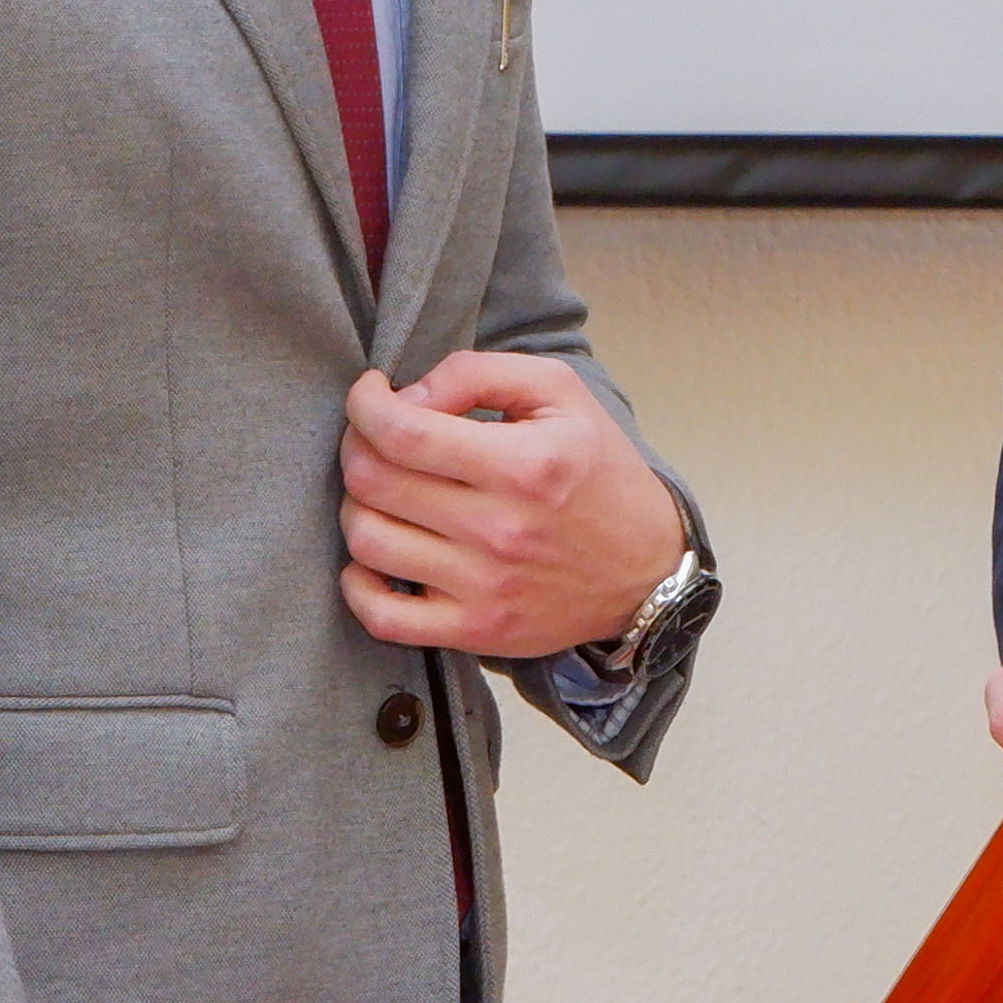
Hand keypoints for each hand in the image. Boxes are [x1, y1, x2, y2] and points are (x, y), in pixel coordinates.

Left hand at [338, 350, 685, 656]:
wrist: (646, 569)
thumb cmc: (598, 473)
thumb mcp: (561, 394)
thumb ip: (479, 373)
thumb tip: (408, 395)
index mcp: (522, 464)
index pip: (403, 431)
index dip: (365, 404)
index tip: (370, 394)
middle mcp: (500, 529)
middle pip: (373, 481)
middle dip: (356, 446)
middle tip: (373, 436)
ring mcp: (484, 587)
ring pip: (367, 540)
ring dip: (356, 504)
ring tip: (382, 491)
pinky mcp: (476, 630)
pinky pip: (382, 616)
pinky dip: (356, 584)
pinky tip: (374, 555)